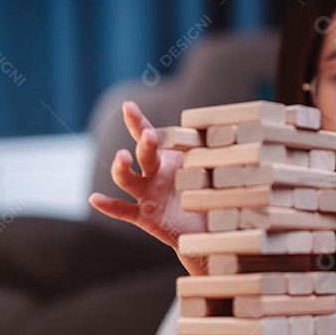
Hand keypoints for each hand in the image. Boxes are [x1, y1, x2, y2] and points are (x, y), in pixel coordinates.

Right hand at [88, 101, 205, 271]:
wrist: (210, 229)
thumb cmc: (211, 193)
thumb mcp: (216, 170)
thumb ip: (218, 151)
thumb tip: (240, 126)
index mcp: (168, 159)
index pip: (150, 136)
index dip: (137, 121)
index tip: (128, 105)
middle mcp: (153, 174)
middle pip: (143, 155)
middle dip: (144, 143)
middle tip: (148, 133)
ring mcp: (147, 195)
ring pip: (128, 180)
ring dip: (122, 168)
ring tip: (122, 157)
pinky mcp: (145, 216)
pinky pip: (124, 211)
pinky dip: (109, 205)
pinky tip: (94, 198)